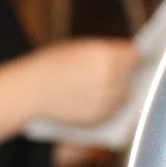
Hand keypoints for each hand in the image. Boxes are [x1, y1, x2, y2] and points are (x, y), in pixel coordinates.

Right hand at [23, 38, 137, 126]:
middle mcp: (112, 78)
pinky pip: (113, 111)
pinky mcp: (100, 118)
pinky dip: (109, 107)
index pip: (135, 55)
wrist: (29, 90)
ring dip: (121, 92)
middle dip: (128, 75)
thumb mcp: (79, 48)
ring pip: (126, 96)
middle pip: (133, 77)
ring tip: (110, 87)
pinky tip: (98, 99)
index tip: (136, 56)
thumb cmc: (50, 65)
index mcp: (107, 55)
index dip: (134, 56)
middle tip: (127, 73)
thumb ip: (105, 53)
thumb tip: (126, 57)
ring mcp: (107, 100)